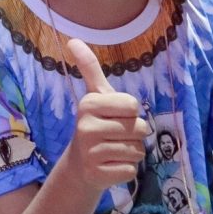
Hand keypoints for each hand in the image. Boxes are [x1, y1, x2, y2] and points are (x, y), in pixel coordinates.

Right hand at [64, 38, 148, 191]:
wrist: (80, 164)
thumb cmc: (95, 124)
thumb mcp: (95, 96)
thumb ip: (89, 68)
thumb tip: (73, 39)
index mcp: (89, 104)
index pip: (134, 105)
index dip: (131, 112)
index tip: (115, 116)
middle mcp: (87, 127)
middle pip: (139, 129)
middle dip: (135, 134)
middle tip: (117, 136)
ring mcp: (91, 152)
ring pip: (138, 150)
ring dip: (132, 152)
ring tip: (114, 150)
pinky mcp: (98, 174)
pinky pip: (132, 170)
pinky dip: (127, 169)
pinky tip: (112, 165)